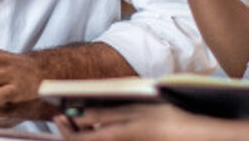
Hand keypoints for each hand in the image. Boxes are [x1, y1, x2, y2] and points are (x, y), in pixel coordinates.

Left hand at [56, 104, 214, 140]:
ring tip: (80, 116)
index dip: (65, 129)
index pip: (78, 140)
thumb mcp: (133, 111)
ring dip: (83, 132)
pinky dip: (96, 133)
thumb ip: (104, 114)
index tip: (59, 115)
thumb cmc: (164, 118)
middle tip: (63, 115)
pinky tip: (99, 122)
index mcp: (113, 137)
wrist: (189, 134)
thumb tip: (78, 115)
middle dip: (70, 131)